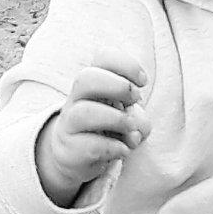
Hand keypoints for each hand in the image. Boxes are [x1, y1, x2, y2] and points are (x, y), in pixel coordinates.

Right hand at [35, 51, 149, 206]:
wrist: (78, 156)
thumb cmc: (110, 129)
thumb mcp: (128, 116)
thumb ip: (137, 117)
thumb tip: (134, 130)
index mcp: (94, 82)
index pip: (103, 58)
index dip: (126, 64)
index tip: (143, 81)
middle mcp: (78, 98)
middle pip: (86, 78)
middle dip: (119, 87)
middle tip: (134, 101)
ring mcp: (70, 124)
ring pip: (84, 113)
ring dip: (117, 120)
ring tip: (131, 129)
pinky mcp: (69, 149)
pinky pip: (89, 145)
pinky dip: (113, 148)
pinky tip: (123, 151)